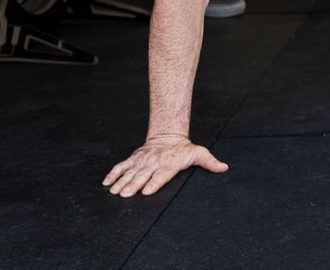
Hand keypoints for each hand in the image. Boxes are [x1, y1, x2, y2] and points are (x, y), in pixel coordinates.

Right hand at [103, 135, 227, 196]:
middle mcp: (154, 163)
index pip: (161, 175)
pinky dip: (112, 173)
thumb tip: (224, 168)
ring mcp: (142, 160)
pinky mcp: (133, 158)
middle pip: (143, 176)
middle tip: (125, 194)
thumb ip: (210, 162)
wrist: (168, 135)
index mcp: (169, 164)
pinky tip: (106, 182)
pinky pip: (121, 166)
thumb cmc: (183, 149)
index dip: (154, 183)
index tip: (147, 191)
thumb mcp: (199, 153)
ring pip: (130, 172)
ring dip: (121, 181)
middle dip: (133, 185)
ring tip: (114, 191)